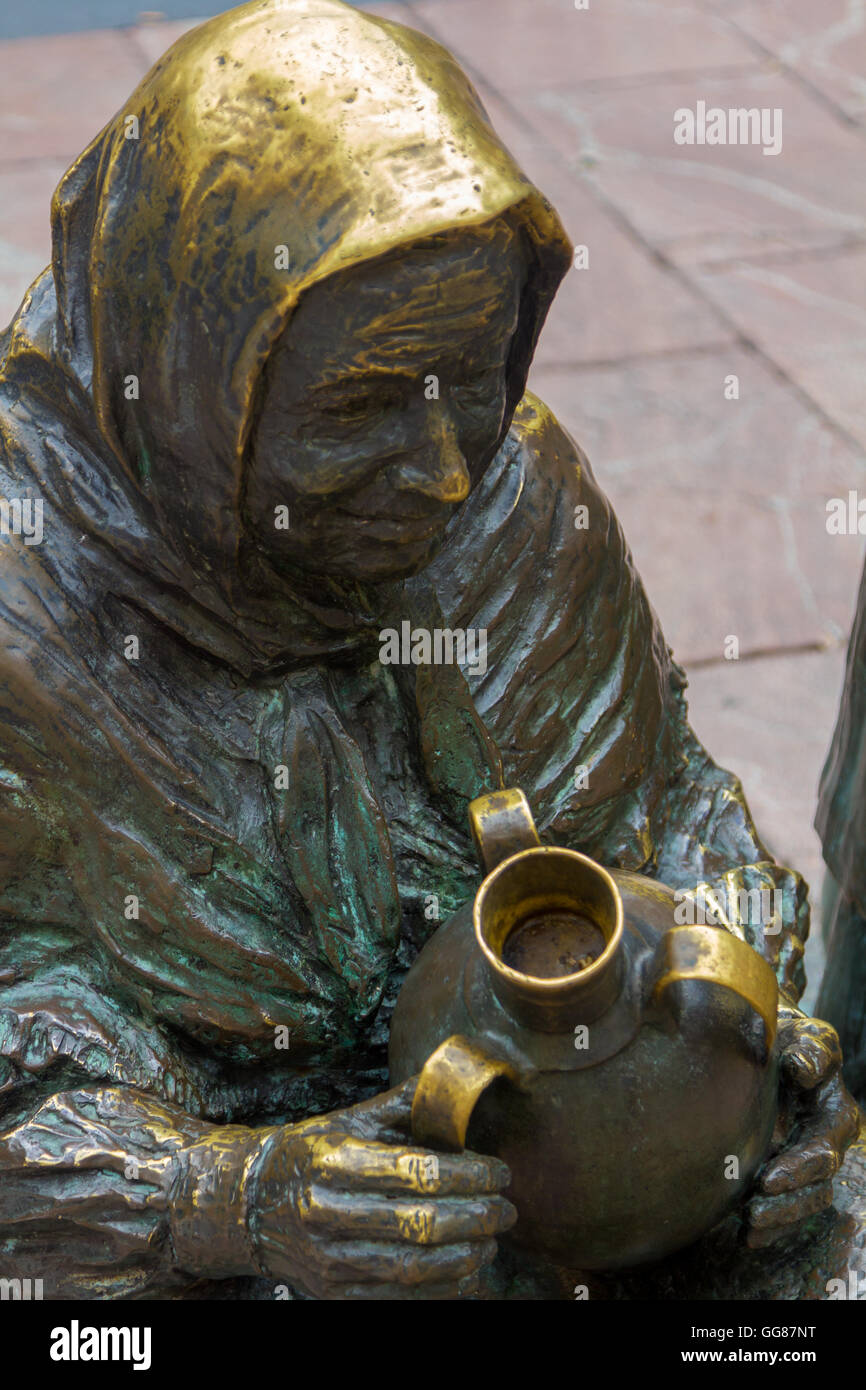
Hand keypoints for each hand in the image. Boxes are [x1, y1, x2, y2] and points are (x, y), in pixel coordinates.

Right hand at [249, 1077, 515, 1297]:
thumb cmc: (313, 1152)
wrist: (252, 1202)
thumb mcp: (351, 1120)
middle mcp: (327, 1211)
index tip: (500, 1172)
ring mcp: (328, 1258)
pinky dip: (439, 1290)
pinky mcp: (332, 1293)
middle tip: (507, 1209)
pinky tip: (468, 1274)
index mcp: (335, 1161)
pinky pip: (396, 1298)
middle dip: (475, 1217)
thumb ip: (404, 1104)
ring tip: (492, 1241)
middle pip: (419, 1223)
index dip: (468, 1174)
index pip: (416, 1172)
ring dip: (464, 1257)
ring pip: (411, 1266)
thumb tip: (458, 1077)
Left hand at [746, 1009, 859, 1247]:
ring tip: (750, 1223)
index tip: (770, 1178)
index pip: (827, 1141)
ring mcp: (803, 1158)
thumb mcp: (799, 1032)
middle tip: (757, 1201)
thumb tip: (803, 1068)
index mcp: (833, 1108)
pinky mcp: (782, 1171)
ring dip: (781, 1215)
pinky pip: (786, 1208)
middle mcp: (823, 1138)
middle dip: (791, 1194)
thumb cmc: (782, 1033)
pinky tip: (747, 1238)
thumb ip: (811, 1048)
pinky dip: (771, 1227)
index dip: (802, 1164)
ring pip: (806, 1198)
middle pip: (818, 1177)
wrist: (757, 1038)